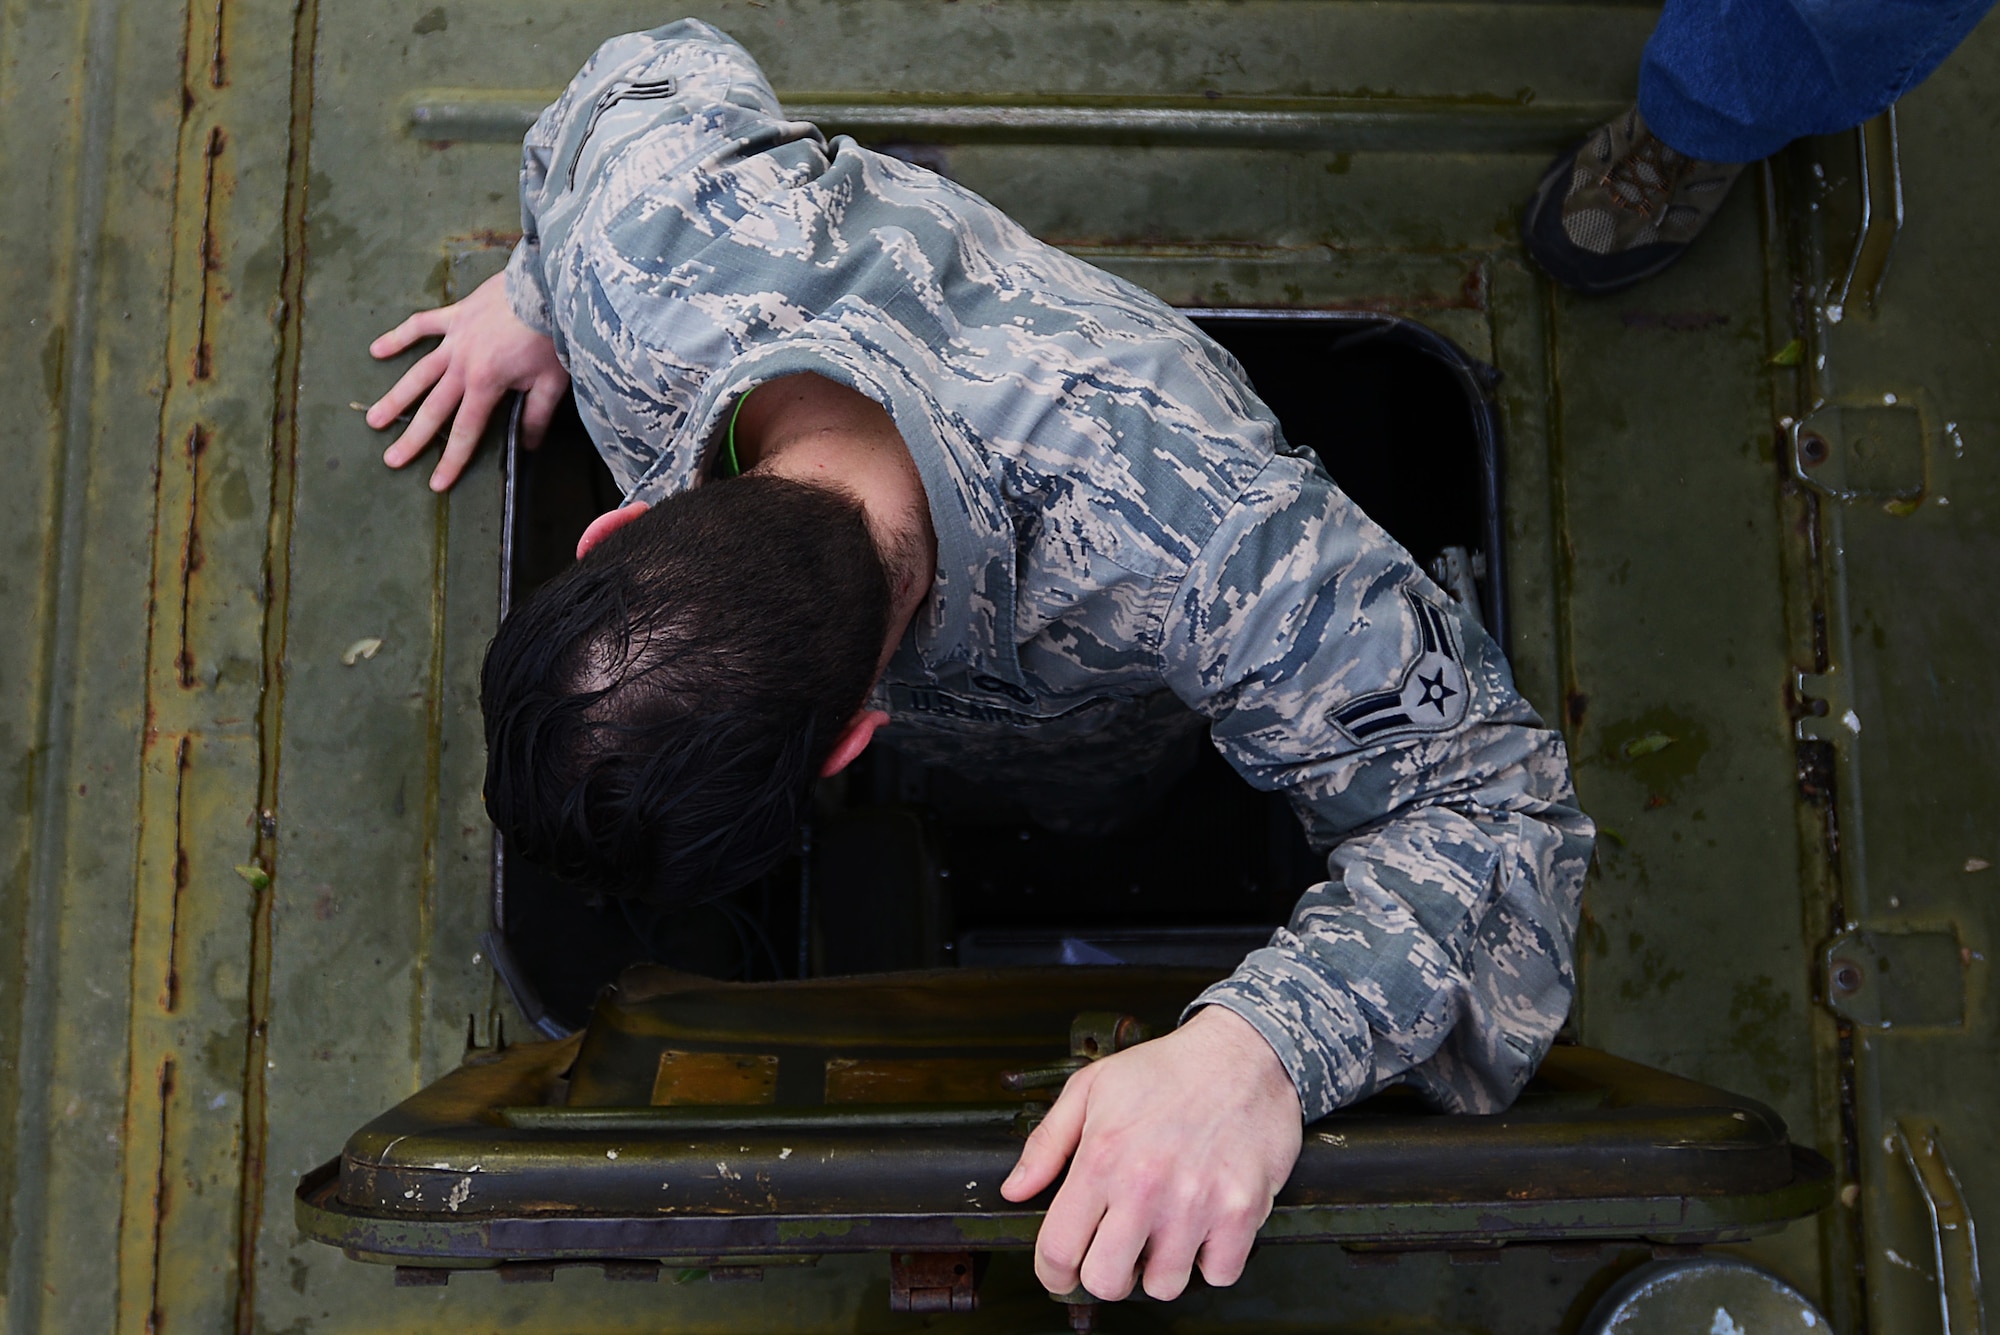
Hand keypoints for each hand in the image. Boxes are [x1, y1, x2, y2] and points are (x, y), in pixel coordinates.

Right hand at [367, 271, 569, 490]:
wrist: (547, 285)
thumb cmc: (552, 335)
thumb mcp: (551, 382)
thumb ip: (535, 416)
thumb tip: (526, 448)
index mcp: (486, 385)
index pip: (465, 431)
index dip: (450, 460)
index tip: (436, 483)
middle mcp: (462, 365)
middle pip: (433, 408)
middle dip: (412, 438)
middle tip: (391, 460)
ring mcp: (454, 339)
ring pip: (417, 372)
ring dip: (395, 397)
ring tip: (373, 420)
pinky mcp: (455, 315)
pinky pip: (421, 326)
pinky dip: (398, 337)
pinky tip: (376, 351)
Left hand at [1000, 1005, 1302, 1302]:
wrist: (1243, 1053)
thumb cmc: (1168, 1069)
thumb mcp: (1092, 1088)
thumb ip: (1047, 1142)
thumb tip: (1017, 1188)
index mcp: (1102, 1158)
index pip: (1059, 1249)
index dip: (1052, 1272)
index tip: (1061, 1272)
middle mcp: (1146, 1186)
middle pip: (1108, 1282)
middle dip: (1105, 1274)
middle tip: (1116, 1250)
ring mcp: (1196, 1203)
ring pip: (1164, 1286)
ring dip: (1160, 1267)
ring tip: (1163, 1231)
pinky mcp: (1241, 1211)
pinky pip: (1219, 1274)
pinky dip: (1211, 1260)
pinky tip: (1202, 1228)